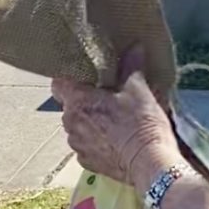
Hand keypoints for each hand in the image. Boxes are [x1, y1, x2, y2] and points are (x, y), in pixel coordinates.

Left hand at [53, 53, 180, 186]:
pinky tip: (115, 141)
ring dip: (89, 123)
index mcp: (77, 101)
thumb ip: (131, 66)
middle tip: (107, 97)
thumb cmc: (141, 123)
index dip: (70, 79)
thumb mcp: (138, 89)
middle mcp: (70, 124)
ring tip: (113, 122)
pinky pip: (85, 146)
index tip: (86, 78)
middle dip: (84, 102)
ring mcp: (76, 146)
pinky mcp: (86, 163)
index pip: (58, 83)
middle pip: (69, 106)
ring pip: (77, 127)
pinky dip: (96, 143)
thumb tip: (135, 46)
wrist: (149, 163)